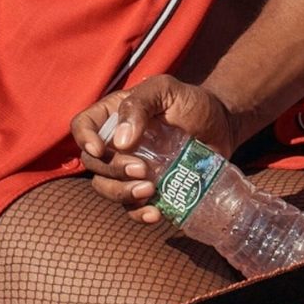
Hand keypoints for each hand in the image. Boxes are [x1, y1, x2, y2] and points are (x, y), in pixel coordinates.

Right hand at [72, 76, 239, 223]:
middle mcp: (115, 144)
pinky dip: (139, 213)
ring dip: (122, 194)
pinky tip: (156, 213)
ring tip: (149, 190)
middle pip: (93, 163)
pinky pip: (132, 207)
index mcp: (113, 116)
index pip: (82, 126)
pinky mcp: (148, 189)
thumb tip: (121, 141)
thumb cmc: (192, 102)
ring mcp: (130, 169)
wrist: (221, 126)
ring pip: (107, 188)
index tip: (100, 149)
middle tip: (142, 169)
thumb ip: (140, 104)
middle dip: (113, 170)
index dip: (84, 139)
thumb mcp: (166, 90)